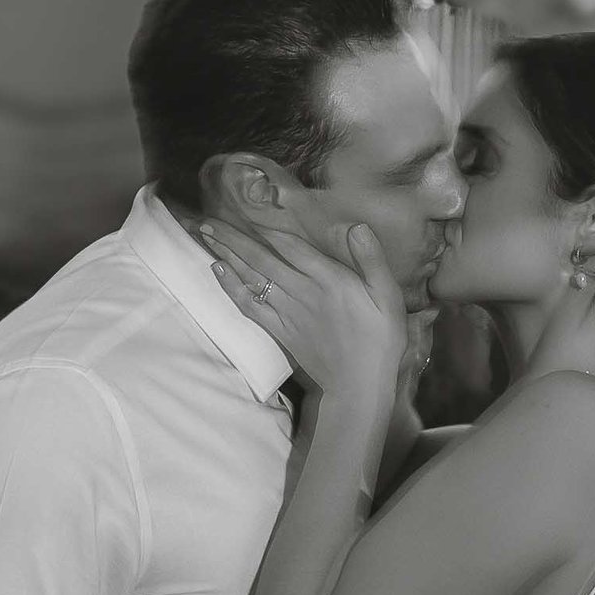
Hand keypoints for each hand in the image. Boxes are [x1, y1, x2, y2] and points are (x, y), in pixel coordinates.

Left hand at [201, 212, 405, 409]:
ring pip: (252, 278)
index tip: (247, 210)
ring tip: (207, 237)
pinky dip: (232, 287)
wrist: (359, 384)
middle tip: (207, 221)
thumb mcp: (387, 296)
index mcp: (329, 279)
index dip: (267, 227)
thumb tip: (356, 227)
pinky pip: (250, 305)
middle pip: (262, 258)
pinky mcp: (280, 330)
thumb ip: (372, 260)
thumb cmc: (380, 339)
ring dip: (227, 256)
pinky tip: (219, 271)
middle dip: (234, 238)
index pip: (291, 245)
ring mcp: (287, 312)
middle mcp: (302, 291)